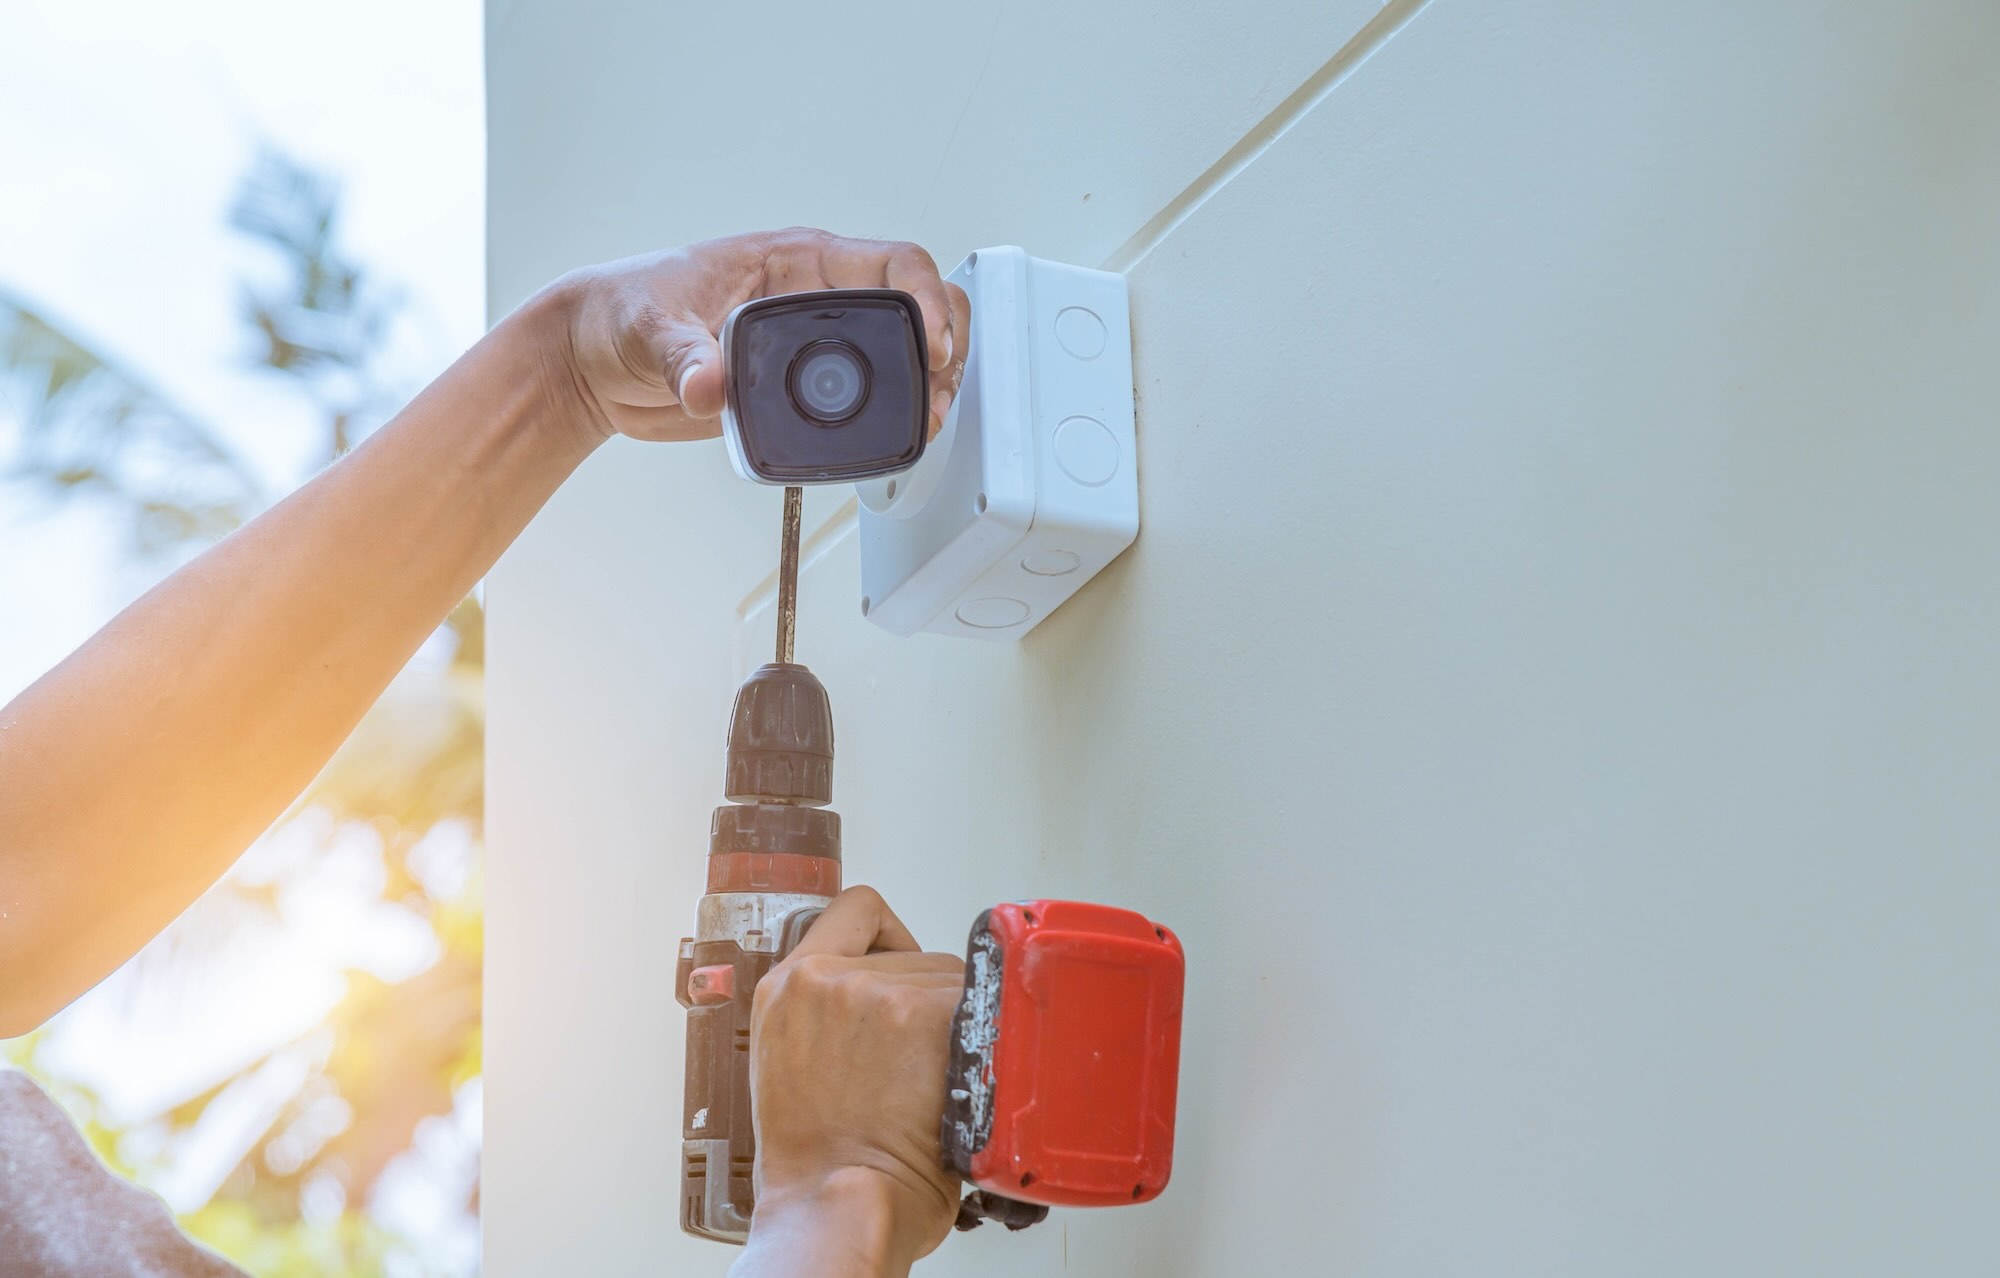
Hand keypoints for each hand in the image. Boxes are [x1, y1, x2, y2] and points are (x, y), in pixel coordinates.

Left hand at [542, 227, 970, 445]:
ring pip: (903, 349)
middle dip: (945, 344)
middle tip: (940, 391)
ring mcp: (816, 341)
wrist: (594, 359)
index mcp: (793, 260)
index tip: (930, 343)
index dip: (924, 299)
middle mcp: (815, 295)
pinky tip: (897, 434)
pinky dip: (895, 411)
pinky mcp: (803, 385)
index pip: (890, 262)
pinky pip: (869, 393)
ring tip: (930, 419)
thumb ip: (682, 357)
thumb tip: (707, 385)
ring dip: (930, 381)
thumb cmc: (621, 311)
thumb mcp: (650, 329)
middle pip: (915, 304)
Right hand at [734, 886, 965, 1275]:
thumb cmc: (819, 1167)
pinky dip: (982, 1045)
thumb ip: (826, 1019)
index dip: (885, 933)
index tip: (897, 956)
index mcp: (787, 989)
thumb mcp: (791, 1069)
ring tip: (932, 1083)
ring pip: (950, 982)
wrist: (837, 1208)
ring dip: (953, 1027)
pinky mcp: (927, 1012)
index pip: (851, 912)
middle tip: (918, 1063)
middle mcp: (828, 979)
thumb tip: (878, 1013)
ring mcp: (880, 992)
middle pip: (914, 956)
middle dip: (924, 1003)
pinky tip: (958, 1083)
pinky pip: (980, 1007)